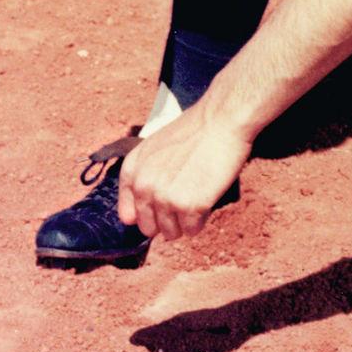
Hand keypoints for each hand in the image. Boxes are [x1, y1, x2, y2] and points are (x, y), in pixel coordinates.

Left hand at [118, 101, 251, 241]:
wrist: (222, 119)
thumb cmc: (195, 130)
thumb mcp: (155, 148)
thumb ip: (144, 177)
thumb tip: (136, 217)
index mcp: (133, 171)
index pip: (129, 215)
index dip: (148, 212)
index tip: (163, 203)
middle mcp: (144, 187)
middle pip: (149, 228)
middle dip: (167, 219)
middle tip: (186, 197)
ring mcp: (166, 198)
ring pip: (172, 233)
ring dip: (186, 220)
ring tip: (198, 194)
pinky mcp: (189, 207)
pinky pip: (192, 231)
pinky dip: (202, 219)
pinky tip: (207, 197)